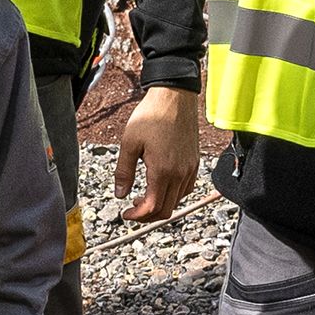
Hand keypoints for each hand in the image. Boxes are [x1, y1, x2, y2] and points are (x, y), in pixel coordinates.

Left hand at [116, 83, 208, 223]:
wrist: (175, 97)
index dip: (137, 216)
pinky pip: (186, 189)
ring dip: (160, 206)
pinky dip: (173, 196)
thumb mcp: (129, 143)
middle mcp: (180, 173)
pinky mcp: (194, 163)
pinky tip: (160, 187)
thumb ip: (124, 171)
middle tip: (132, 210)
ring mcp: (190, 169)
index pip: (152, 207)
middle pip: (166, 210)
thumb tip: (120, 194)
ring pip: (177, 201)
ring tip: (143, 198)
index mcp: (162, 171)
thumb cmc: (152, 115)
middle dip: (147, 216)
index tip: (125, 214)